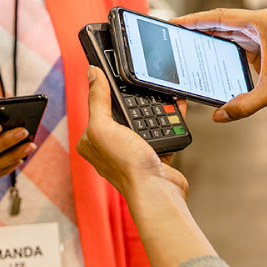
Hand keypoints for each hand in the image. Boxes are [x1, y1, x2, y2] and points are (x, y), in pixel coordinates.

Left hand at [77, 68, 187, 201]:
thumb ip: (97, 99)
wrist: (157, 192)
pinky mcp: (153, 156)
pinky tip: (175, 109)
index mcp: (91, 141)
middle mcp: (110, 148)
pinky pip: (161, 132)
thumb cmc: (126, 167)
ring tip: (162, 93)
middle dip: (133, 101)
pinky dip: (170, 120)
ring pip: (143, 122)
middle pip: (121, 115)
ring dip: (154, 109)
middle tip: (141, 84)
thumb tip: (92, 73)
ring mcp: (132, 152)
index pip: (96, 109)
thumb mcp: (103, 126)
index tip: (115, 76)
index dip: (105, 92)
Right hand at [173, 8, 266, 122]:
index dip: (196, 19)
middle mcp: (262, 23)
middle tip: (173, 29)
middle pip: (220, 19)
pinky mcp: (257, 42)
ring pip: (224, 28)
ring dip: (204, 32)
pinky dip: (215, 41)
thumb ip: (244, 105)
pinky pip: (230, 38)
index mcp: (265, 24)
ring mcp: (259, 32)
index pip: (223, 16)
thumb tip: (220, 115)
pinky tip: (200, 47)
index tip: (177, 21)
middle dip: (196, 24)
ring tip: (182, 37)